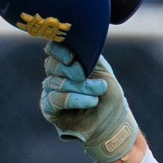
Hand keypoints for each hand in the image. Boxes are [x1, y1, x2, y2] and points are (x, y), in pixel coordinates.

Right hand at [40, 42, 139, 162]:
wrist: (113, 121)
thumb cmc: (108, 95)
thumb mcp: (102, 70)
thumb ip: (88, 55)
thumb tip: (76, 41)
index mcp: (66, 63)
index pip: (53, 50)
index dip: (59, 51)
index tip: (72, 57)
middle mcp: (54, 75)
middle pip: (54, 66)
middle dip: (75, 71)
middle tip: (93, 79)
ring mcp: (50, 92)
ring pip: (57, 83)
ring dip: (81, 88)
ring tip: (99, 92)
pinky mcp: (49, 109)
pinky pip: (55, 100)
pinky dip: (74, 99)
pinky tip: (90, 102)